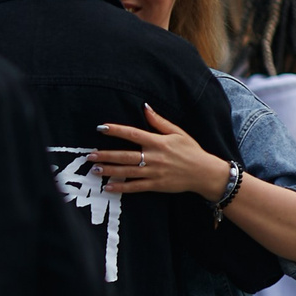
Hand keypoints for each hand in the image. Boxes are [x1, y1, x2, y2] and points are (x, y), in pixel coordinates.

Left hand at [89, 105, 230, 198]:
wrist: (206, 173)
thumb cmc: (191, 151)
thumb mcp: (178, 133)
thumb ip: (159, 122)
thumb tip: (144, 107)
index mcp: (158, 142)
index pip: (133, 134)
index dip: (116, 130)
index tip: (101, 128)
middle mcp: (154, 157)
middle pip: (125, 155)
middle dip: (106, 155)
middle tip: (90, 155)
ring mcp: (154, 172)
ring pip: (127, 172)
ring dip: (109, 170)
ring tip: (94, 169)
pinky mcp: (156, 185)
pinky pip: (135, 187)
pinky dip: (121, 187)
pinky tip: (107, 187)